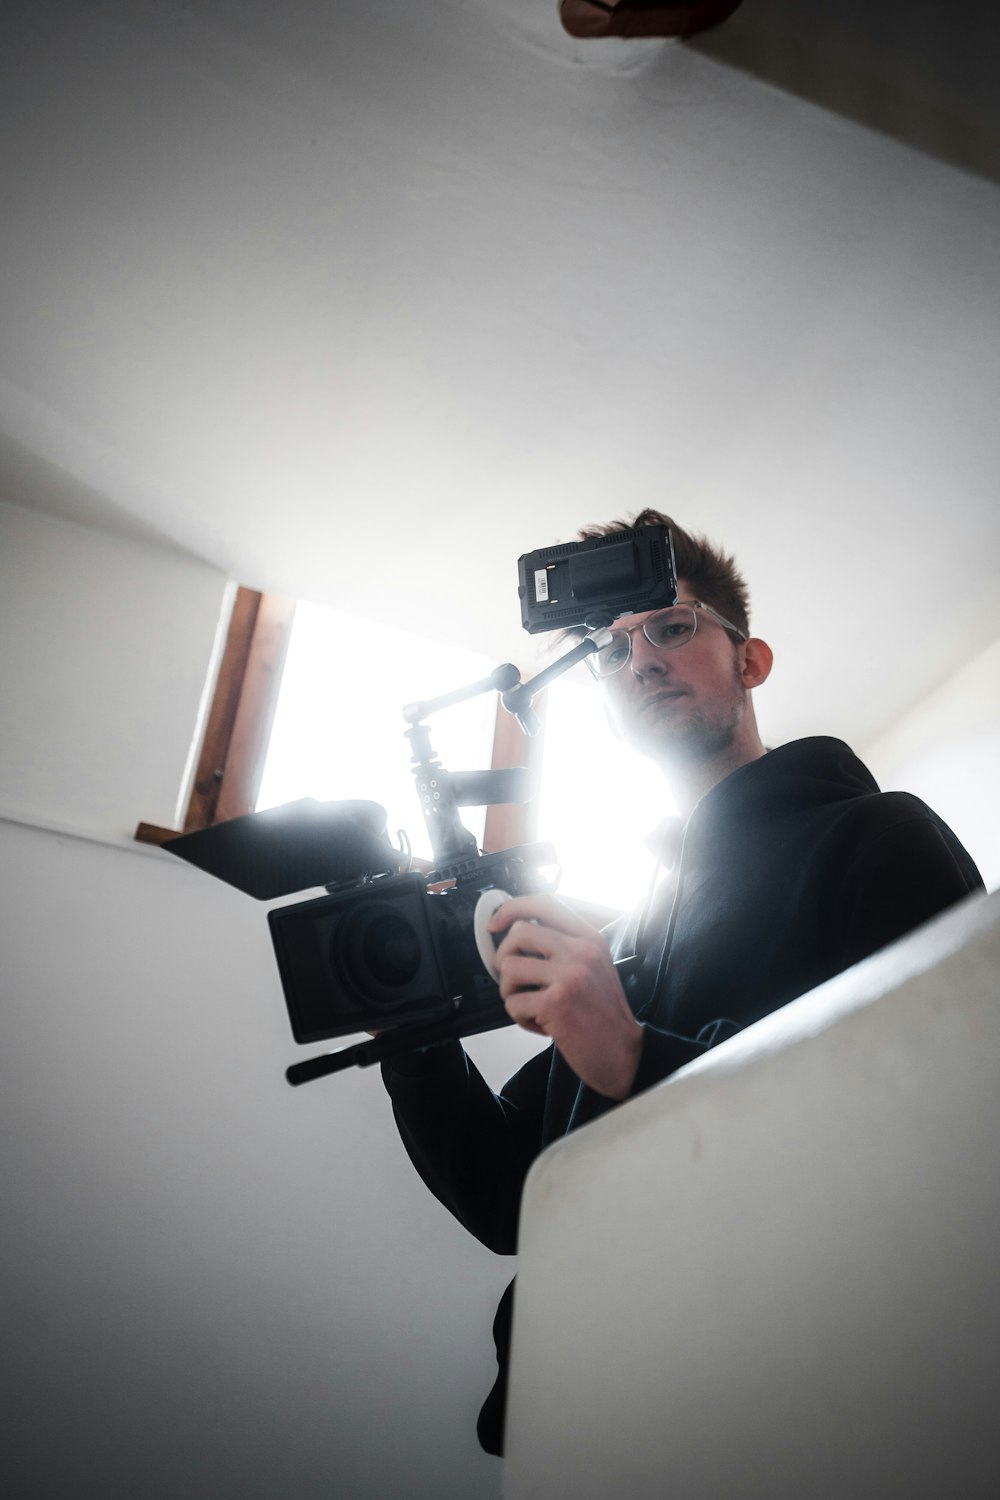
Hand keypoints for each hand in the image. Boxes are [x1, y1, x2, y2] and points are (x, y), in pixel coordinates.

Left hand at [487, 893, 643, 1099]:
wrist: (624, 1055)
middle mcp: (581, 952)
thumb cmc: (604, 1016)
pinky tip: (541, 1025)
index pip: (545, 903)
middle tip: (514, 979)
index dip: (513, 908)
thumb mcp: (594, 968)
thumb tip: (516, 935)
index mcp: (590, 939)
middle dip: (505, 957)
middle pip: (519, 932)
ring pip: (509, 967)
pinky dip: (520, 1018)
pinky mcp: (556, 1004)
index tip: (496, 922)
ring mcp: (570, 976)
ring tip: (531, 1005)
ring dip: (510, 991)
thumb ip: (563, 948)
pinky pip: (512, 1002)